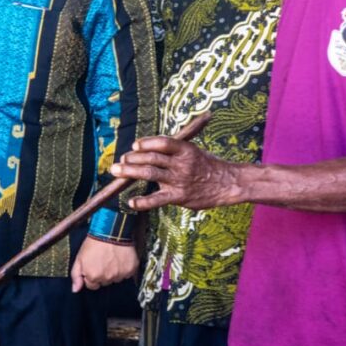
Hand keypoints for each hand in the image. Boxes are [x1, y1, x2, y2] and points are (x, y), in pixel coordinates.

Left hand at [70, 237, 137, 292]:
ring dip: (113, 272)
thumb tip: (75, 290)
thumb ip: (76, 275)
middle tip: (102, 260)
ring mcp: (120, 274)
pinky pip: (126, 274)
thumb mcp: (79, 258)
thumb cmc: (94, 243)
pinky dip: (124, 268)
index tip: (93, 266)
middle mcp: (107, 278)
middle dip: (102, 274)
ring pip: (116, 279)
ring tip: (111, 258)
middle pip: (104, 282)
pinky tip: (119, 259)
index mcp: (93, 277)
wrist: (110, 231)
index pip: (92, 285)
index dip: (91, 275)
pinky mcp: (131, 269)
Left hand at [110, 137, 243, 212]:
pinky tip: (131, 202)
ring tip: (116, 171)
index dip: (146, 143)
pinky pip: (157, 200)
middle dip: (132, 158)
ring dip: (130, 171)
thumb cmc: (207, 166)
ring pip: (150, 173)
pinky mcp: (179, 197)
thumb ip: (173, 150)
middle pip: (152, 158)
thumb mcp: (194, 151)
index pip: (163, 143)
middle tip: (120, 160)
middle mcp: (181, 164)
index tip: (134, 145)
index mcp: (186, 149)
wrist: (229, 183)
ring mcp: (179, 180)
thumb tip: (145, 148)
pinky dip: (143, 201)